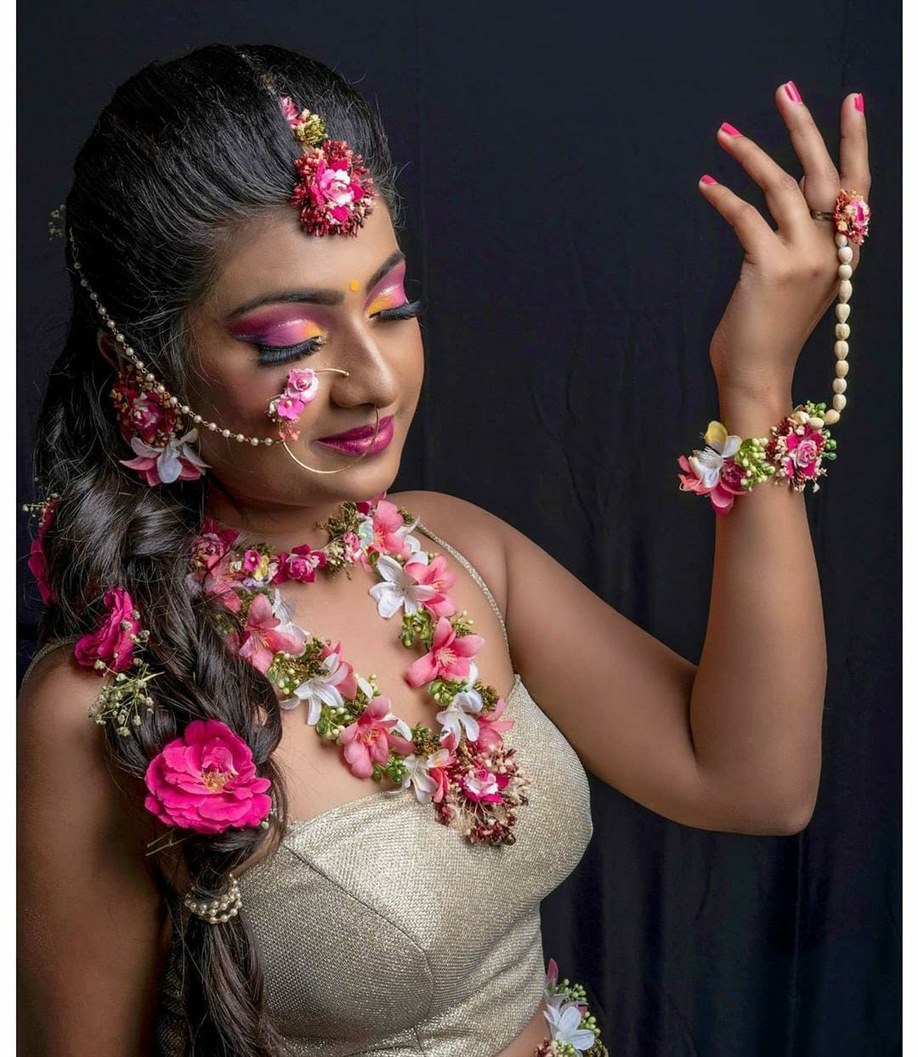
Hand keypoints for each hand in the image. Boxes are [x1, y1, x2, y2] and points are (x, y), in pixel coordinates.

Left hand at [699, 82, 870, 396]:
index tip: (849, 102)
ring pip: (783, 188)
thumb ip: (801, 239)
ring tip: (724, 133)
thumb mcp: (796, 281)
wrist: (758, 376)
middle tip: (785, 90)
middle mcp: (832, 253)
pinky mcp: (769, 267)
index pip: (857, 188)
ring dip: (751, 154)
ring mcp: (804, 260)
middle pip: (825, 175)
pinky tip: (705, 183)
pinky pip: (745, 216)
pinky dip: (723, 196)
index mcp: (844, 255)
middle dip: (805, 128)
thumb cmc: (768, 332)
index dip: (854, 144)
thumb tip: (787, 189)